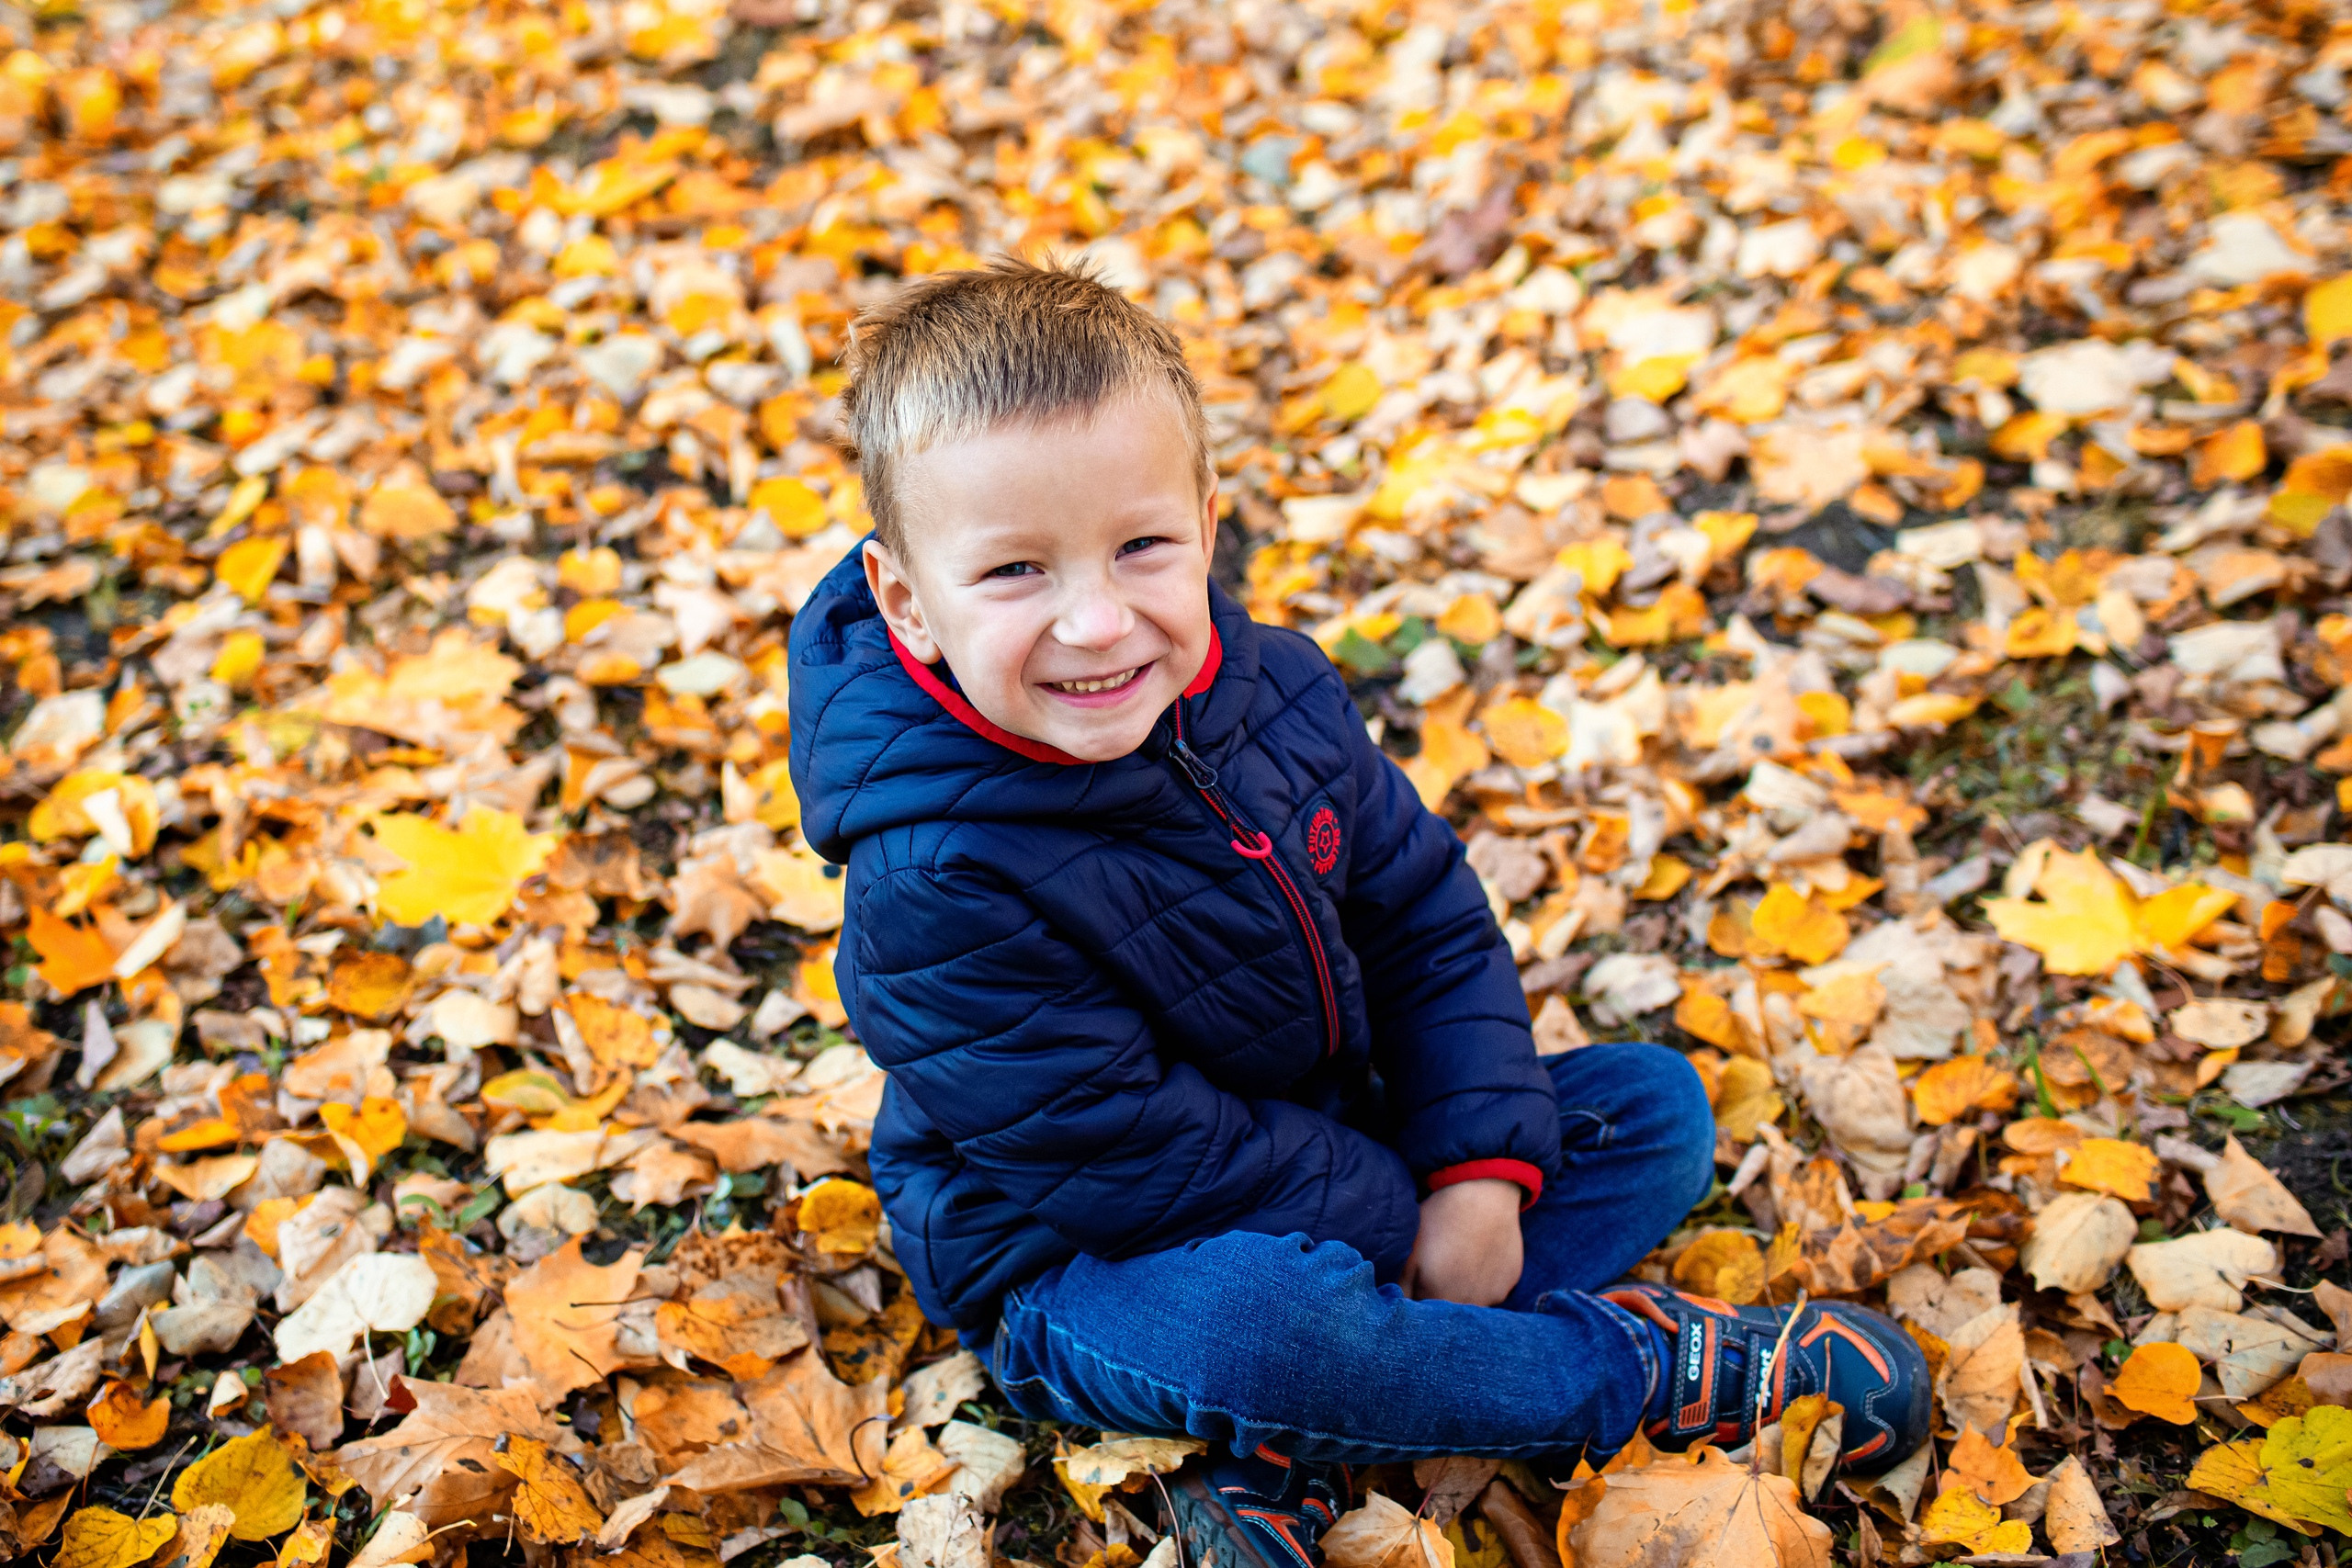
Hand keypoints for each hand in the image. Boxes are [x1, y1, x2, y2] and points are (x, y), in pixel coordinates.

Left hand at [1399, 1179, 1523, 1305]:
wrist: (1482, 1193)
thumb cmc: (1441, 1217)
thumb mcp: (1411, 1250)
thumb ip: (1402, 1285)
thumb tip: (1396, 1306)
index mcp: (1437, 1295)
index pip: (1424, 1315)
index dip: (1420, 1298)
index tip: (1420, 1280)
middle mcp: (1467, 1303)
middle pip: (1449, 1312)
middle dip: (1441, 1298)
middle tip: (1441, 1266)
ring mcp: (1492, 1296)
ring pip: (1472, 1304)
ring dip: (1464, 1293)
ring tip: (1461, 1261)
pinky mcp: (1509, 1284)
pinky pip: (1492, 1292)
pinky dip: (1484, 1282)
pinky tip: (1480, 1258)